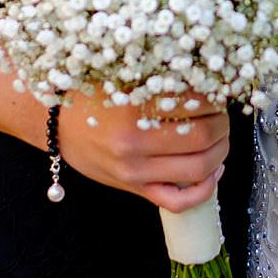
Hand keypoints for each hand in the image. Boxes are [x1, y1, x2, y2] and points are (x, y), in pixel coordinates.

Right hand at [55, 90, 229, 212]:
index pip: (196, 103)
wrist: (55, 124)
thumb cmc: (91, 97)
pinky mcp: (135, 189)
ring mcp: (135, 171)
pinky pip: (178, 202)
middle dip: (222, 123)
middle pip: (203, 137)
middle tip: (221, 113)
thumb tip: (208, 75)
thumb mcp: (123, 78)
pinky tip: (213, 171)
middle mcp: (134, 144)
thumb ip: (160, 78)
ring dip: (220, 151)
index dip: (216, 96)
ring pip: (199, 168)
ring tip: (219, 136)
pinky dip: (205, 190)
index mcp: (133, 109)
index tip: (218, 90)